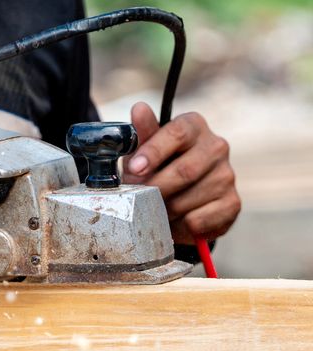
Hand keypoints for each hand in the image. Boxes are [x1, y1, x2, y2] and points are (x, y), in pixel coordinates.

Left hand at [122, 102, 240, 243]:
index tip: (134, 169)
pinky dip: (179, 227)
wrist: (177, 204)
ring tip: (155, 212)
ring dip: (164, 211)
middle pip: (184, 171)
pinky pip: (198, 220)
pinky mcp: (232, 204)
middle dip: (155, 189)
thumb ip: (141, 135)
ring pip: (187, 200)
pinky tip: (174, 222)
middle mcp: (216, 147)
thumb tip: (139, 108)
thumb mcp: (143, 153)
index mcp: (194, 127)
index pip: (177, 132)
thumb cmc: (157, 171)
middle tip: (137, 200)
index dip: (153, 152)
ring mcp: (227, 175)